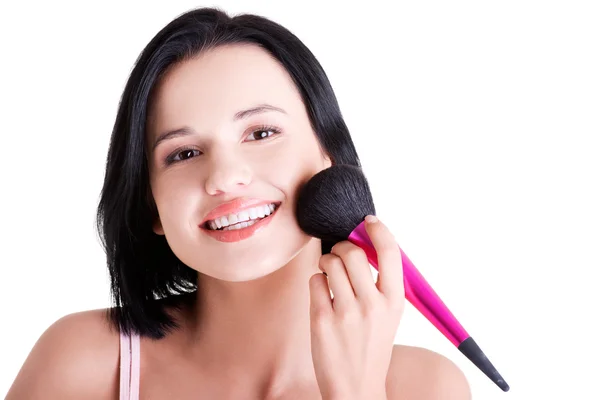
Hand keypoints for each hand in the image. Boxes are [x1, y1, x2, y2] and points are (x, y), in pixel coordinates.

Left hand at [308, 215, 404, 399]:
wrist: (357, 387)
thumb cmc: (372, 344)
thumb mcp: (389, 314)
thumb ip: (380, 282)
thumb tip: (362, 243)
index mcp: (395, 300)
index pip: (390, 252)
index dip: (378, 230)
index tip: (367, 221)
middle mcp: (372, 304)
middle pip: (352, 252)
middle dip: (341, 248)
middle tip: (339, 256)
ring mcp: (346, 312)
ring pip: (329, 262)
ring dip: (326, 265)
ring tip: (330, 279)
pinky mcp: (322, 320)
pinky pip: (314, 281)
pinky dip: (316, 284)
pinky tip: (323, 298)